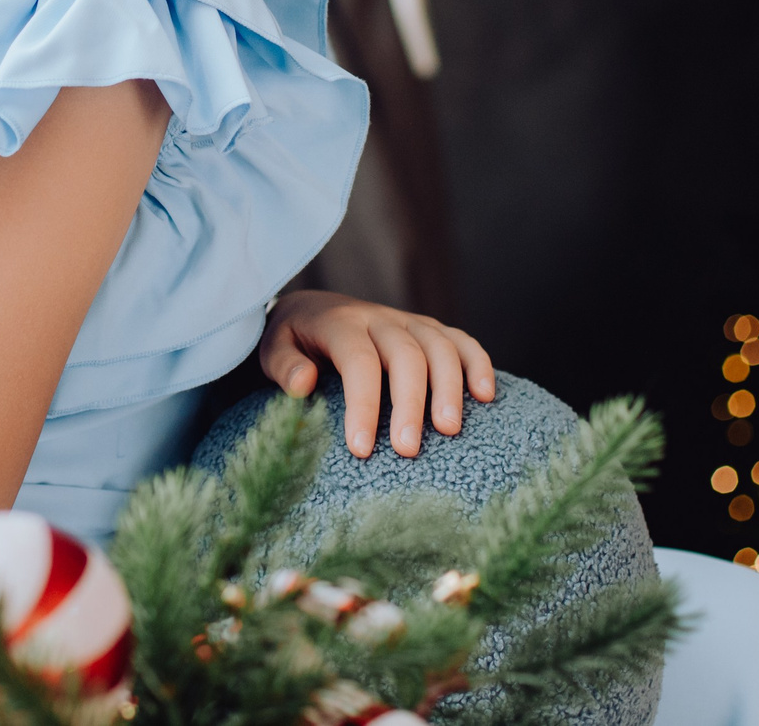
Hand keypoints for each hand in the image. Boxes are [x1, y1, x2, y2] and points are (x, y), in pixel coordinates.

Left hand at [258, 290, 496, 458]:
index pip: (359, 361)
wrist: (311, 309)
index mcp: (340, 323)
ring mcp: (408, 322)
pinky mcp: (428, 330)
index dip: (363, 404)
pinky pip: (460, 341)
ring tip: (450, 431)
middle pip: (406, 356)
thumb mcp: (272, 347)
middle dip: (410, 404)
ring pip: (439, 347)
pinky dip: (478, 363)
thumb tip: (303, 382)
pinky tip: (486, 396)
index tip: (361, 449)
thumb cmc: (293, 340)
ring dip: (449, 387)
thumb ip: (282, 364)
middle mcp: (379, 318)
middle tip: (408, 450)